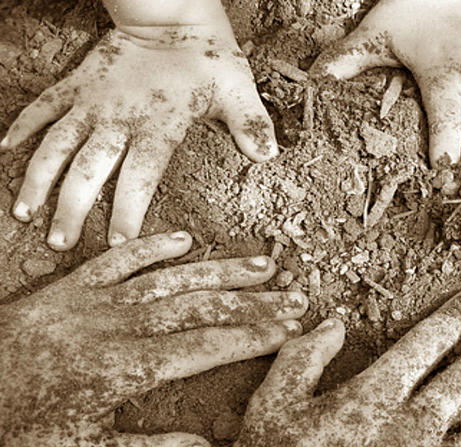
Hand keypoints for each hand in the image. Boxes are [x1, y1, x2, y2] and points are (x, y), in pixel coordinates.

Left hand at [0, 232, 306, 446]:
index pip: (208, 345)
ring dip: (222, 271)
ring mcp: (97, 299)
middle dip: (256, 302)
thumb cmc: (17, 426)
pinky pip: (120, 258)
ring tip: (266, 266)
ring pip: (173, 278)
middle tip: (298, 297)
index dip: (256, 336)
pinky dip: (154, 245)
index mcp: (128, 367)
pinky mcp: (71, 286)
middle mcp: (121, 324)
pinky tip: (186, 240)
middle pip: (202, 306)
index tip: (293, 330)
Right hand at [1, 26, 276, 250]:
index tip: (118, 243)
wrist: (172, 16)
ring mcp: (92, 103)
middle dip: (72, 207)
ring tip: (22, 212)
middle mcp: (119, 119)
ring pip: (56, 144)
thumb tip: (269, 156)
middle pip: (88, 169)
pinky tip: (4, 152)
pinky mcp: (75, 86)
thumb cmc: (208, 60)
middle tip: (60, 243)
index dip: (128, 209)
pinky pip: (42, 107)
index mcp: (158, 126)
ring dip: (37, 178)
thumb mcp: (238, 91)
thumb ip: (251, 124)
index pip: (140, 176)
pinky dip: (21, 127)